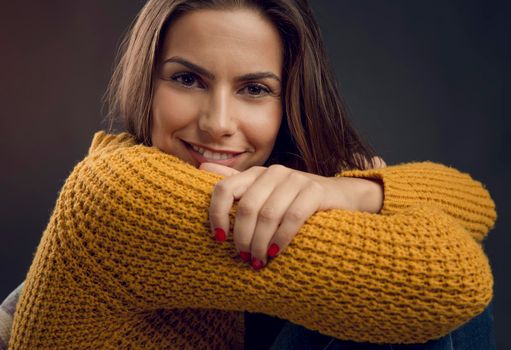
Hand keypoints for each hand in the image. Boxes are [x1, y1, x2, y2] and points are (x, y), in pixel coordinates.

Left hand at [199, 162, 355, 269]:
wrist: (338, 196)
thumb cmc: (293, 199)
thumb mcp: (263, 191)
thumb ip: (235, 183)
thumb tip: (202, 170)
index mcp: (256, 173)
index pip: (224, 189)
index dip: (216, 214)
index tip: (219, 239)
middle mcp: (273, 172)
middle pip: (247, 207)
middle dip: (242, 237)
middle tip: (244, 258)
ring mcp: (295, 179)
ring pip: (268, 215)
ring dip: (261, 243)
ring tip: (259, 261)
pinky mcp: (315, 191)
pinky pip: (293, 217)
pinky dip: (282, 238)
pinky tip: (277, 252)